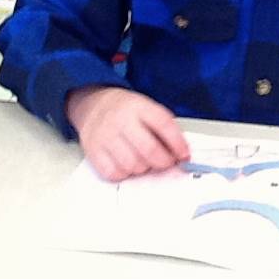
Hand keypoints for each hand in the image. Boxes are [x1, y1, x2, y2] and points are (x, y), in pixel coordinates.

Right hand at [66, 86, 189, 181]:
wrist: (93, 105)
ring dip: (144, 168)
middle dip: (164, 162)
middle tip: (167, 162)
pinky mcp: (93, 151)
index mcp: (139, 107)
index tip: (185, 155)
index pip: (164, 125)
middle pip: (149, 150)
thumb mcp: (146, 108)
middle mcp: (121, 120)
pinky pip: (114, 173)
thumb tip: (181, 153)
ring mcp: (105, 136)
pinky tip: (127, 164)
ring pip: (133, 165)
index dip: (178, 144)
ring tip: (144, 161)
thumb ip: (164, 127)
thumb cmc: (126, 110)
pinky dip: (124, 174)